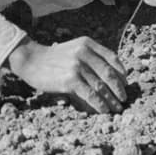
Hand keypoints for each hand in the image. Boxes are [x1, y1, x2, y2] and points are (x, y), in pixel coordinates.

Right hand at [6, 36, 128, 114]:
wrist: (30, 60)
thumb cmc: (53, 57)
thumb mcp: (74, 48)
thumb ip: (90, 55)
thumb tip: (111, 75)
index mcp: (87, 44)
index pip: (112, 58)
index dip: (121, 73)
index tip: (125, 84)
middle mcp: (84, 53)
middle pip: (109, 74)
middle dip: (119, 89)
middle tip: (124, 99)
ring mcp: (77, 66)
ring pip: (101, 86)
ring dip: (112, 100)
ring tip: (117, 108)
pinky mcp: (70, 80)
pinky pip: (90, 94)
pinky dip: (100, 104)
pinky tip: (104, 110)